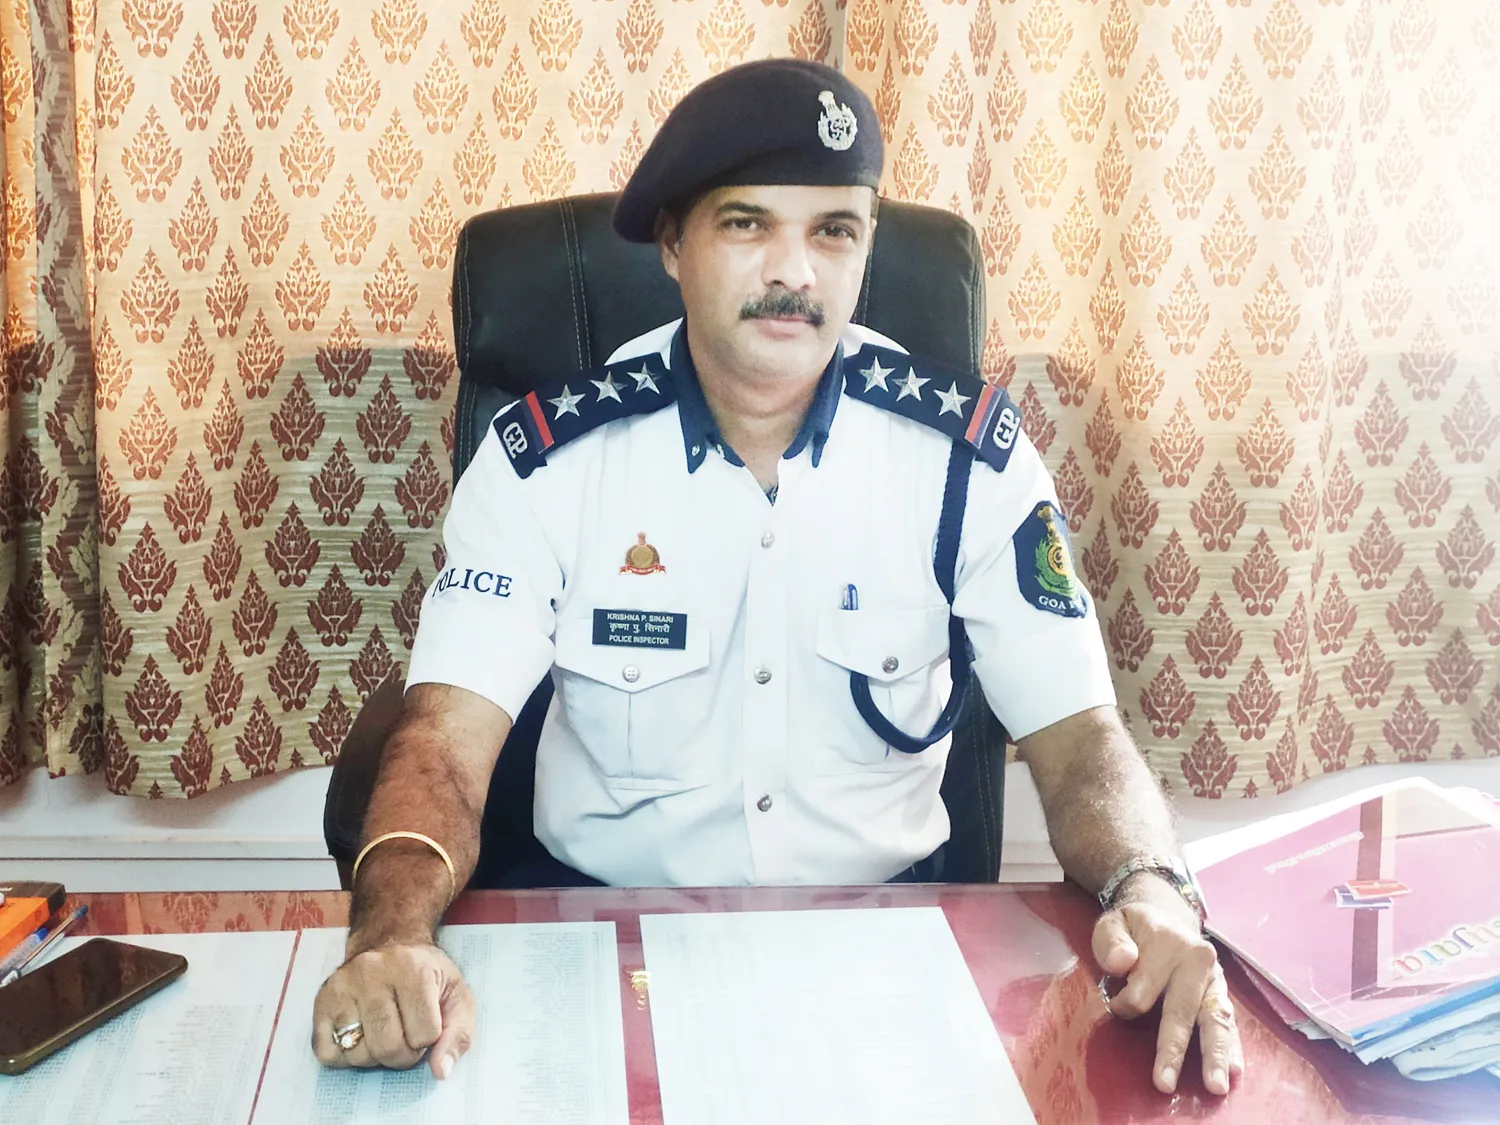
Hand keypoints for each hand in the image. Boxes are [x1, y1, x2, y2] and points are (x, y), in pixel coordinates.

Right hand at [312, 940, 475, 1077]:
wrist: (390, 944)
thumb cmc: (427, 976)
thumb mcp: (457, 997)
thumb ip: (459, 1035)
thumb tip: (440, 1071)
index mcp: (413, 968)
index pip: (425, 1034)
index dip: (429, 1040)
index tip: (426, 1025)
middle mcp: (372, 972)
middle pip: (386, 1047)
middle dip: (402, 1055)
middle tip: (405, 1036)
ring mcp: (342, 986)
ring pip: (356, 1053)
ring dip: (374, 1056)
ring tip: (383, 1032)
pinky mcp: (320, 1001)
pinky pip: (327, 1054)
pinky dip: (345, 1056)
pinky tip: (360, 1035)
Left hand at [1092, 882, 1242, 1096]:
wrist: (1167, 920)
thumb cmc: (1135, 930)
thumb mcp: (1113, 924)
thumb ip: (1112, 941)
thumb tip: (1123, 961)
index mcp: (1170, 941)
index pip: (1144, 986)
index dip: (1126, 1003)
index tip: (1117, 1005)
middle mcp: (1199, 961)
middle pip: (1183, 1009)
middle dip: (1173, 1048)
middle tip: (1164, 1083)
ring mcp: (1215, 981)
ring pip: (1215, 1019)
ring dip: (1215, 1054)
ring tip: (1215, 1086)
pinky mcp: (1223, 996)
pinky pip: (1230, 1024)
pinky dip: (1233, 1048)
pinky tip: (1235, 1071)